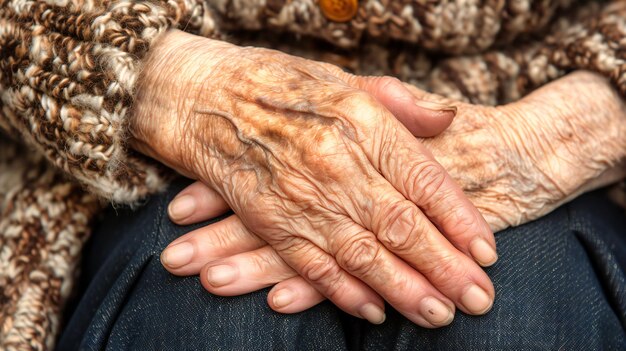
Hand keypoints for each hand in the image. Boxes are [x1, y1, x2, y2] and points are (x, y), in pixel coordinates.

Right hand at [161, 71, 625, 314]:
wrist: (205, 95)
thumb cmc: (283, 83)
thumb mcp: (348, 79)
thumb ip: (402, 102)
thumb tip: (449, 119)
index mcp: (364, 125)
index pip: (427, 183)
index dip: (462, 222)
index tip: (488, 254)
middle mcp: (338, 165)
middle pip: (402, 227)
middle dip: (445, 269)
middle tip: (478, 301)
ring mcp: (304, 197)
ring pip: (364, 255)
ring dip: (404, 291)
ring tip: (439, 316)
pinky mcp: (271, 221)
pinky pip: (313, 264)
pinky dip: (345, 293)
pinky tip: (374, 312)